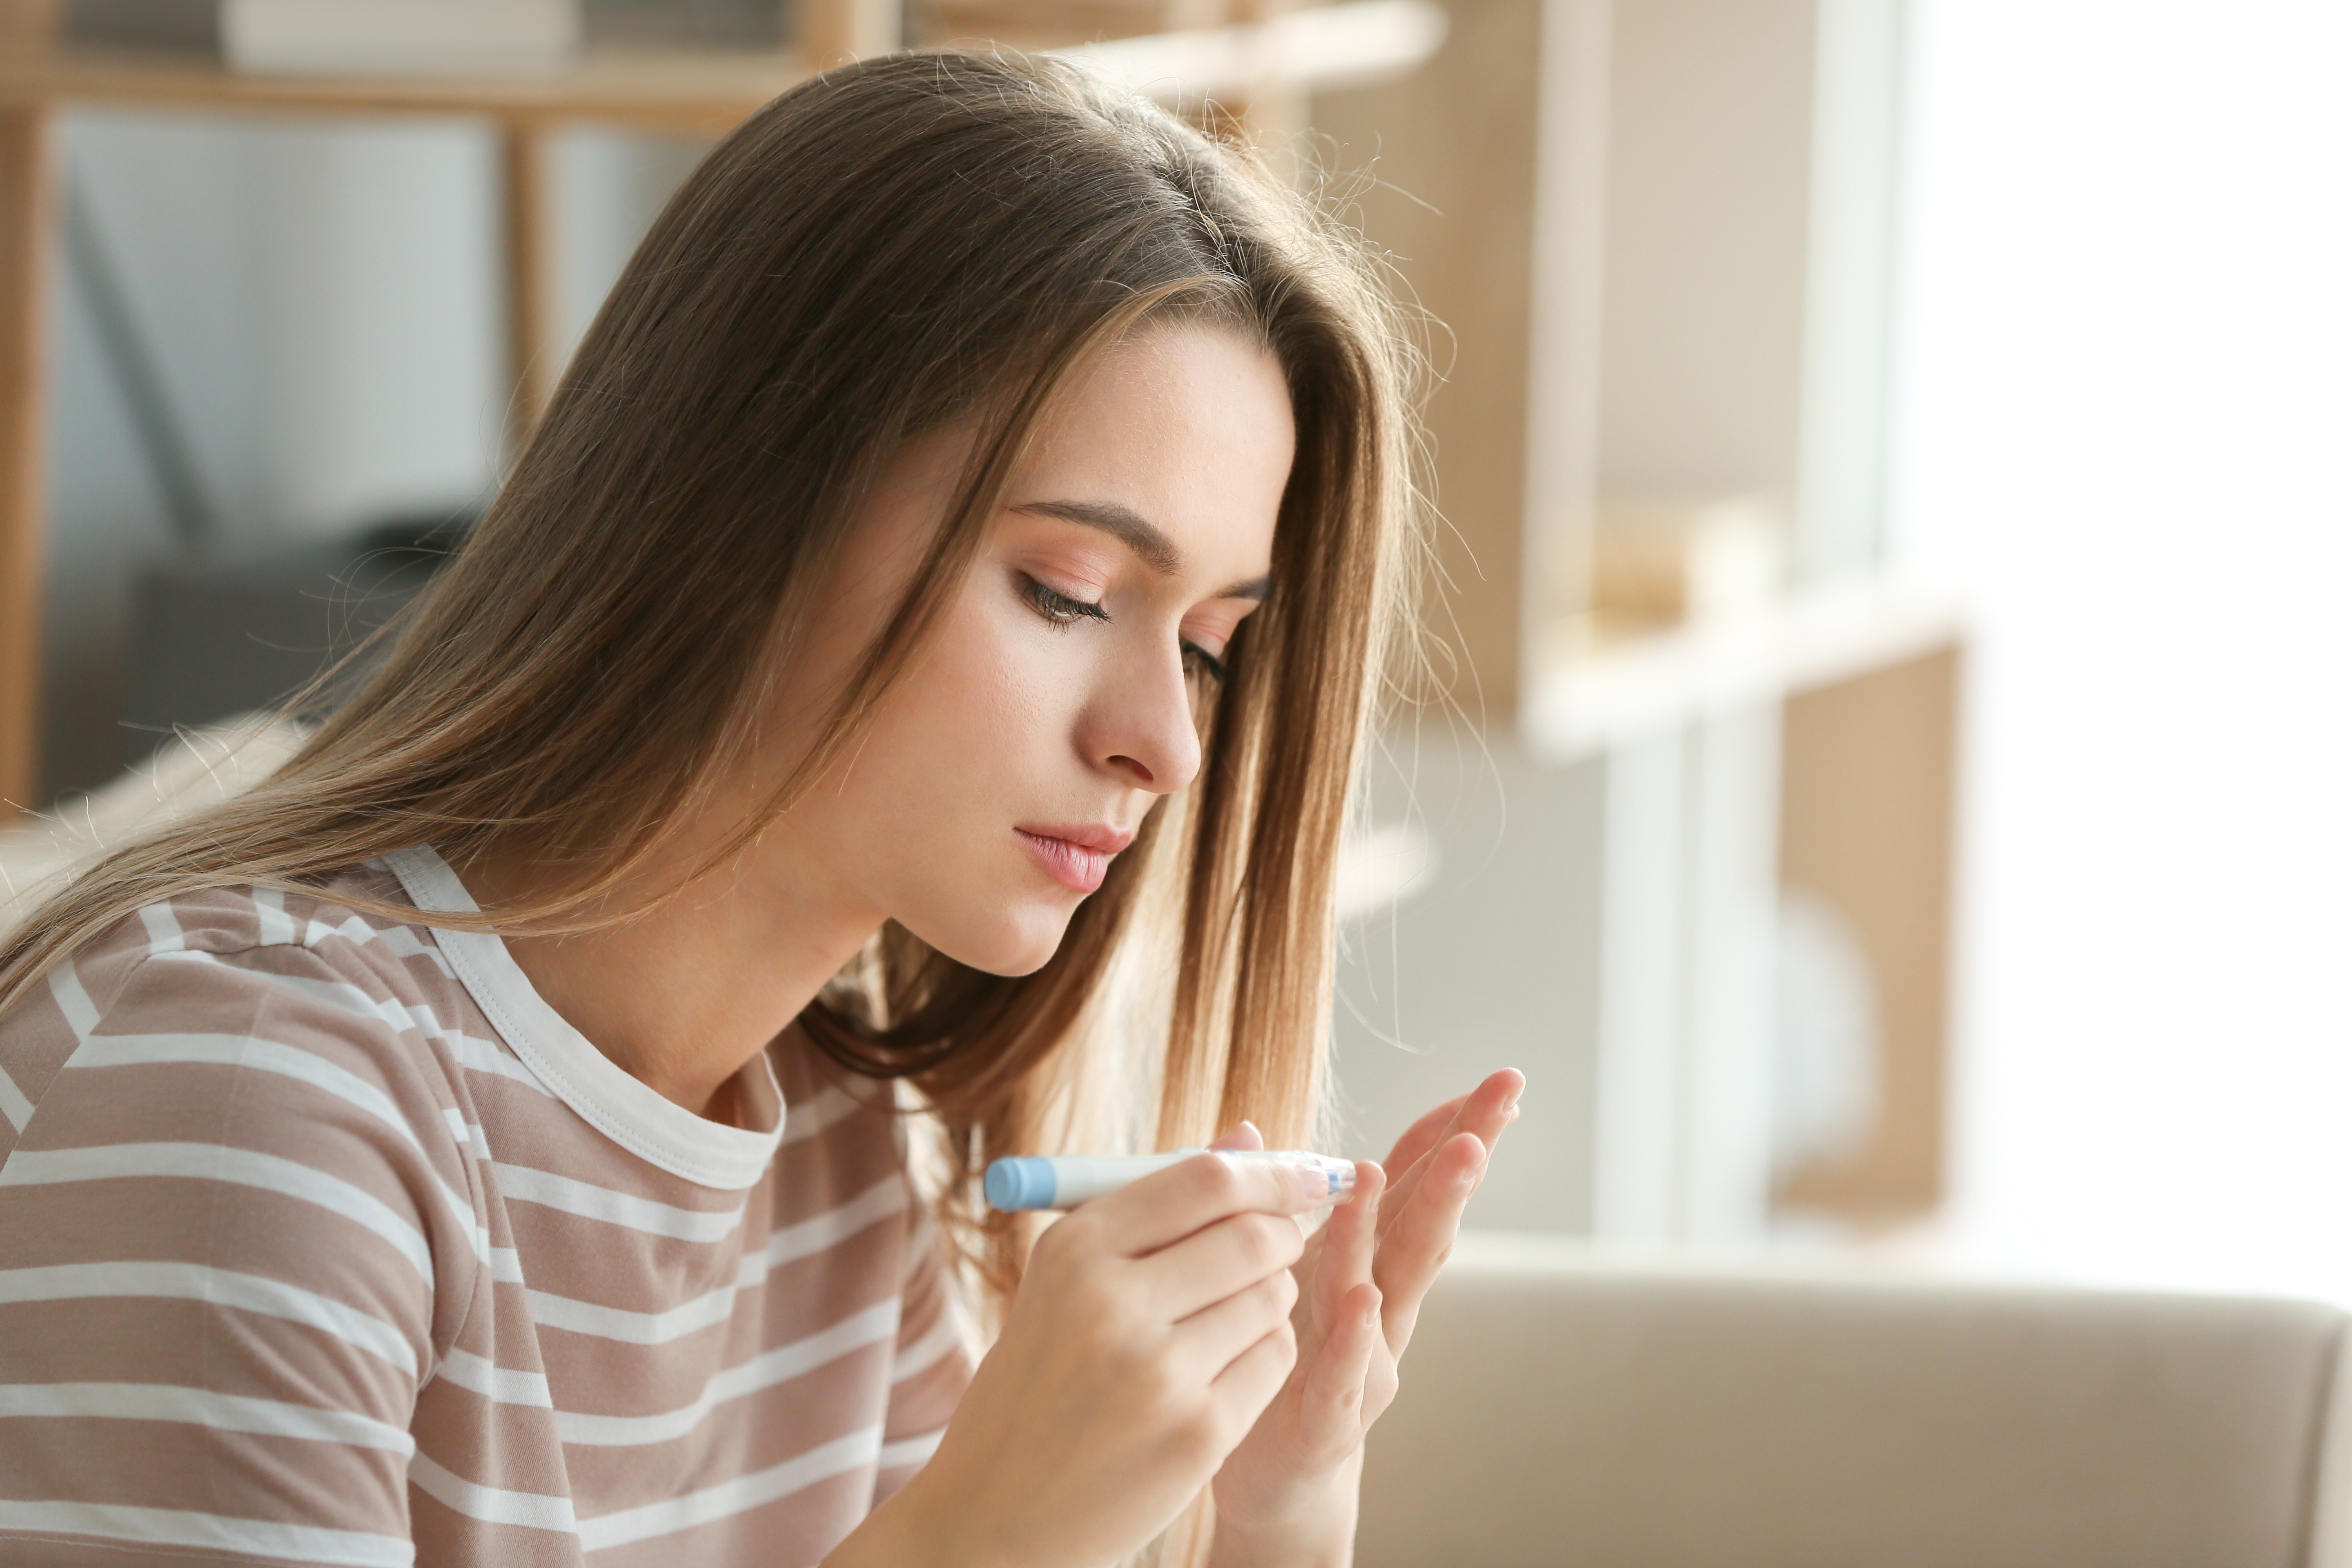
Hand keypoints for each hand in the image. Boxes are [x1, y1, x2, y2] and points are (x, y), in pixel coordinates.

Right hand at [848, 1150, 1328, 1567]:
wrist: (995, 1511)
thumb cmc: (1038, 1380)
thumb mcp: (1069, 1281)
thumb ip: (1158, 1206)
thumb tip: (1252, 1136)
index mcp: (1075, 1250)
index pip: (1205, 1180)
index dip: (1271, 1173)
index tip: (1305, 1176)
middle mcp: (1113, 1302)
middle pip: (1254, 1235)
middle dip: (1280, 1235)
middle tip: (1273, 1248)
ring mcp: (1158, 1372)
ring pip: (1274, 1296)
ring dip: (1270, 1297)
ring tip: (1224, 1319)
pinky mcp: (1197, 1432)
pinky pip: (1274, 1360)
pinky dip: (1264, 1355)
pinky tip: (1220, 1371)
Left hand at [1207, 1069, 1525, 1564]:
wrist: (1275, 1478)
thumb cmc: (1280, 1358)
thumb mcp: (1281, 1269)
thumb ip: (1274, 1206)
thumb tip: (1251, 1127)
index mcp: (1367, 1261)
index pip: (1412, 1185)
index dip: (1448, 1133)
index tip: (1496, 1082)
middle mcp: (1382, 1304)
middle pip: (1424, 1224)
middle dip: (1460, 1166)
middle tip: (1492, 1112)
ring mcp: (1365, 1359)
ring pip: (1394, 1282)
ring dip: (1421, 1221)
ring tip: (1447, 1163)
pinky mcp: (1330, 1413)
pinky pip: (1346, 1371)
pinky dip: (1358, 1337)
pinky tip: (1366, 1300)